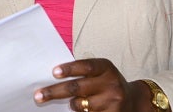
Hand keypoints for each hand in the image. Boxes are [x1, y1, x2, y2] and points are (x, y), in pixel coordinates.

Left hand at [33, 58, 149, 111]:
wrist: (134, 101)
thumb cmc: (108, 83)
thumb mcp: (101, 72)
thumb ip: (83, 72)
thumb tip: (54, 76)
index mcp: (106, 68)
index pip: (86, 66)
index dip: (69, 69)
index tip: (54, 72)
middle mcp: (111, 84)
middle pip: (77, 88)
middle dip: (55, 92)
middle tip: (38, 96)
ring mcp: (112, 102)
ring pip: (80, 106)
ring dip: (72, 105)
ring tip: (73, 103)